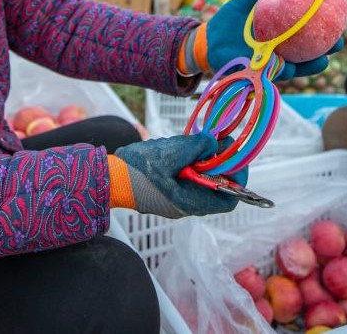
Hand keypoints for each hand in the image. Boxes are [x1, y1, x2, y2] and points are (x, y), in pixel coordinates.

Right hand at [110, 134, 247, 218]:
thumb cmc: (137, 169)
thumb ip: (196, 147)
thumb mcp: (170, 153)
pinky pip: (187, 179)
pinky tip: (176, 152)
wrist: (108, 178)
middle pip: (216, 187)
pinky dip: (187, 163)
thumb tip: (214, 142)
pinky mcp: (167, 192)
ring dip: (200, 162)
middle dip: (217, 164)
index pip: (229, 198)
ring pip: (201, 181)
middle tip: (209, 144)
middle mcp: (186, 204)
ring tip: (187, 146)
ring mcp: (176, 199)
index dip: (237, 178)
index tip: (233, 156)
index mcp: (191, 201)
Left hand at [186, 0, 342, 79]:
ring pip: (295, 67)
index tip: (339, 25)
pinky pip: (272, 75)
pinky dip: (283, 71)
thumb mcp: (245, 2)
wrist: (207, 39)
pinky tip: (293, 67)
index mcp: (280, 36)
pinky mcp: (256, 74)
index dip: (324, 32)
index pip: (306, 35)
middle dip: (324, 51)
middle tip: (338, 43)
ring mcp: (269, 65)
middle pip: (308, 54)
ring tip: (324, 61)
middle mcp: (279, 52)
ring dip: (310, 66)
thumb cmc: (228, 22)